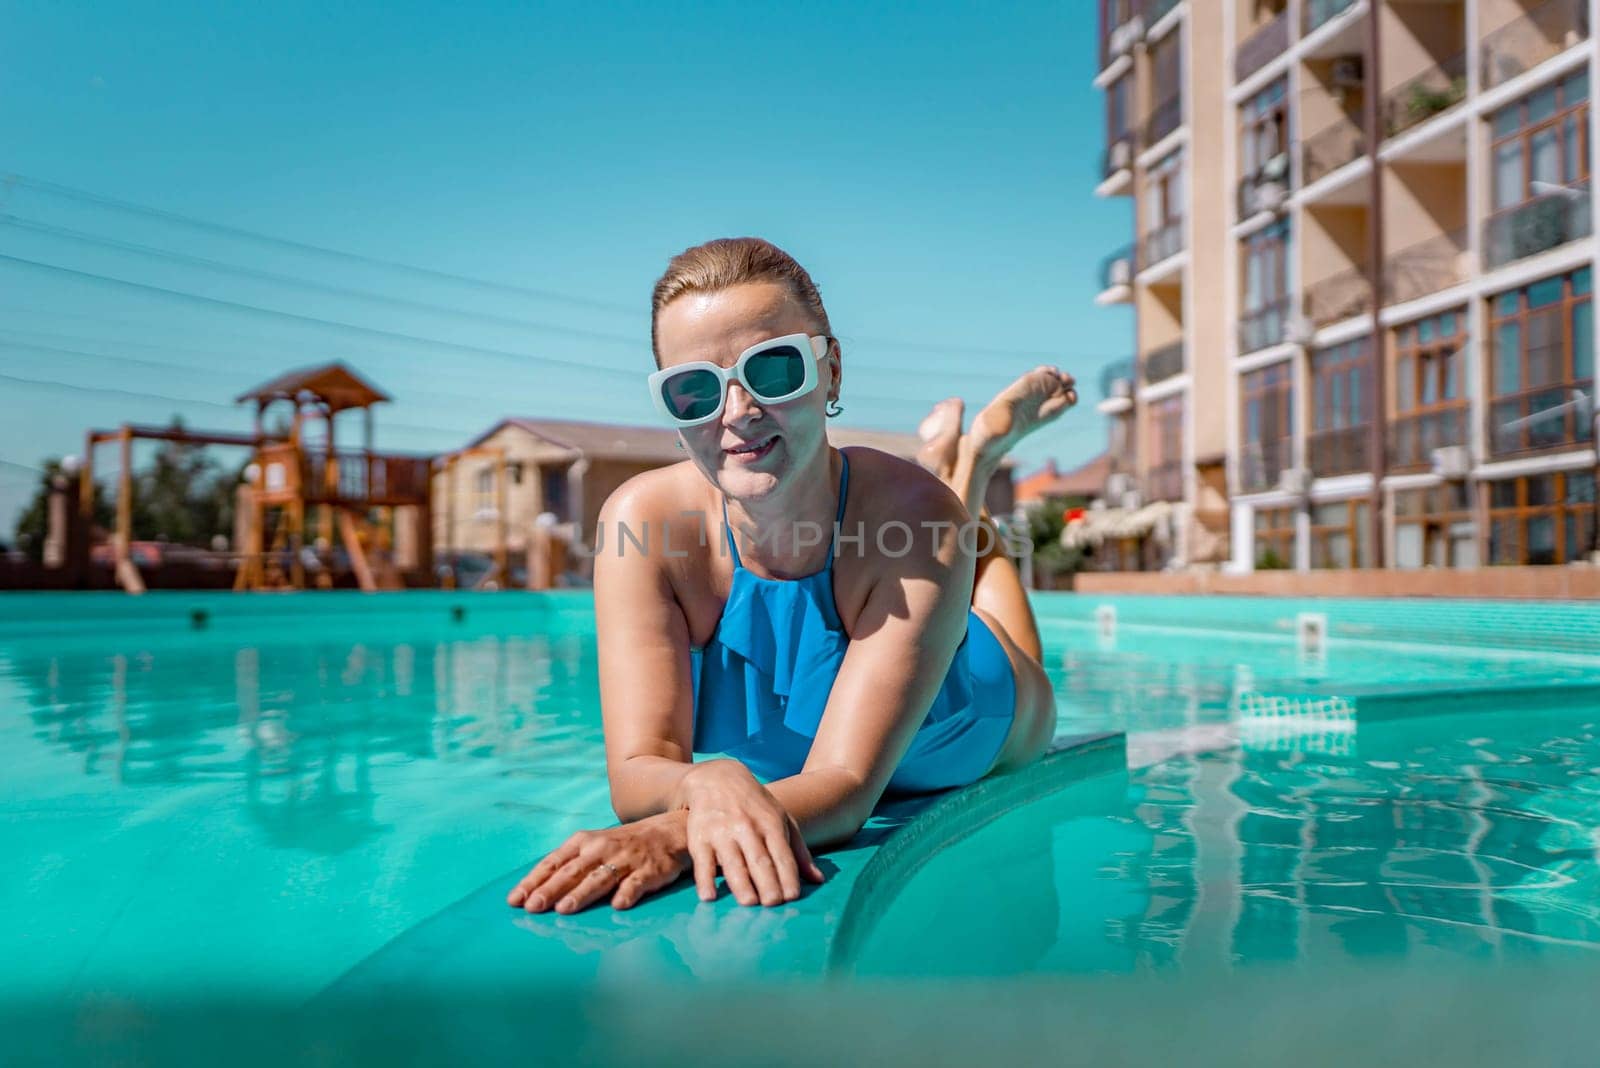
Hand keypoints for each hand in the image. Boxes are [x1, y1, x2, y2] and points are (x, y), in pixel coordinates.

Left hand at [506, 811, 690, 914]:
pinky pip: (637, 883)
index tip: (515, 900)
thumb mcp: (592, 847)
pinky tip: (618, 905)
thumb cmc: (621, 845)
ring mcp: (626, 859)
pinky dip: (627, 893)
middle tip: (533, 907)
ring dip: (582, 893)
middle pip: (572, 871)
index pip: (553, 862)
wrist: (668, 831)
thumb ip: (567, 867)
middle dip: (551, 889)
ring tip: (564, 909)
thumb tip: (533, 893)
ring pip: (600, 878)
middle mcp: (601, 848)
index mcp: (583, 842)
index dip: (533, 881)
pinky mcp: (650, 871)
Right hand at [673, 759, 824, 906]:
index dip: (788, 875)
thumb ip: (799, 851)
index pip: (782, 854)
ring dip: (740, 883)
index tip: (792, 897)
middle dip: (767, 882)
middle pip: (759, 859)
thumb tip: (818, 880)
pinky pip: (702, 861)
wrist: (716, 777)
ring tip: (749, 903)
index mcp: (770, 824)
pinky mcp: (699, 837)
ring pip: (732, 861)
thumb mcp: (781, 818)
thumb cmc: (755, 805)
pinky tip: (709, 896)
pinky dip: (704, 879)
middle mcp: (747, 827)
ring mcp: (722, 832)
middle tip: (773, 904)